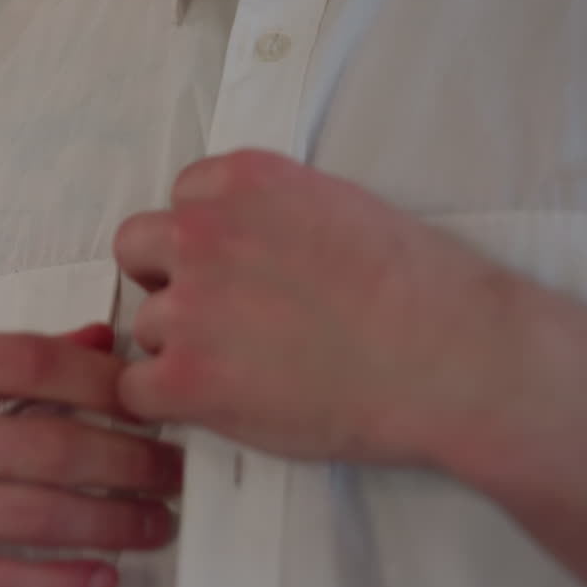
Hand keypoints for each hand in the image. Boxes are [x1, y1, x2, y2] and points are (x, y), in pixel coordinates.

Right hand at [0, 325, 181, 586]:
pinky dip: (63, 582)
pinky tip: (101, 574)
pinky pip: (1, 580)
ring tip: (154, 522)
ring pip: (38, 513)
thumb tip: (99, 338)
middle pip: (53, 442)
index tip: (154, 401)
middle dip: (133, 461)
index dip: (111, 383)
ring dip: (115, 522)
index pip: (39, 361)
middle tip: (173, 471)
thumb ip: (10, 358)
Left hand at [113, 149, 529, 462]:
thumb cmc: (418, 290)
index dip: (201, 239)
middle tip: (218, 316)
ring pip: (145, 325)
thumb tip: (243, 240)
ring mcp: (190, 305)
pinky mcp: (188, 377)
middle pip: (137, 249)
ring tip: (246, 369)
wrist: (452, 359)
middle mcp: (203, 232)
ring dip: (180, 347)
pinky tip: (214, 405)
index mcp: (243, 181)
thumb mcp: (337, 206)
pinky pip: (134, 390)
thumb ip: (270, 213)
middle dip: (168, 280)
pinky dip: (165, 403)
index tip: (235, 268)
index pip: (180, 198)